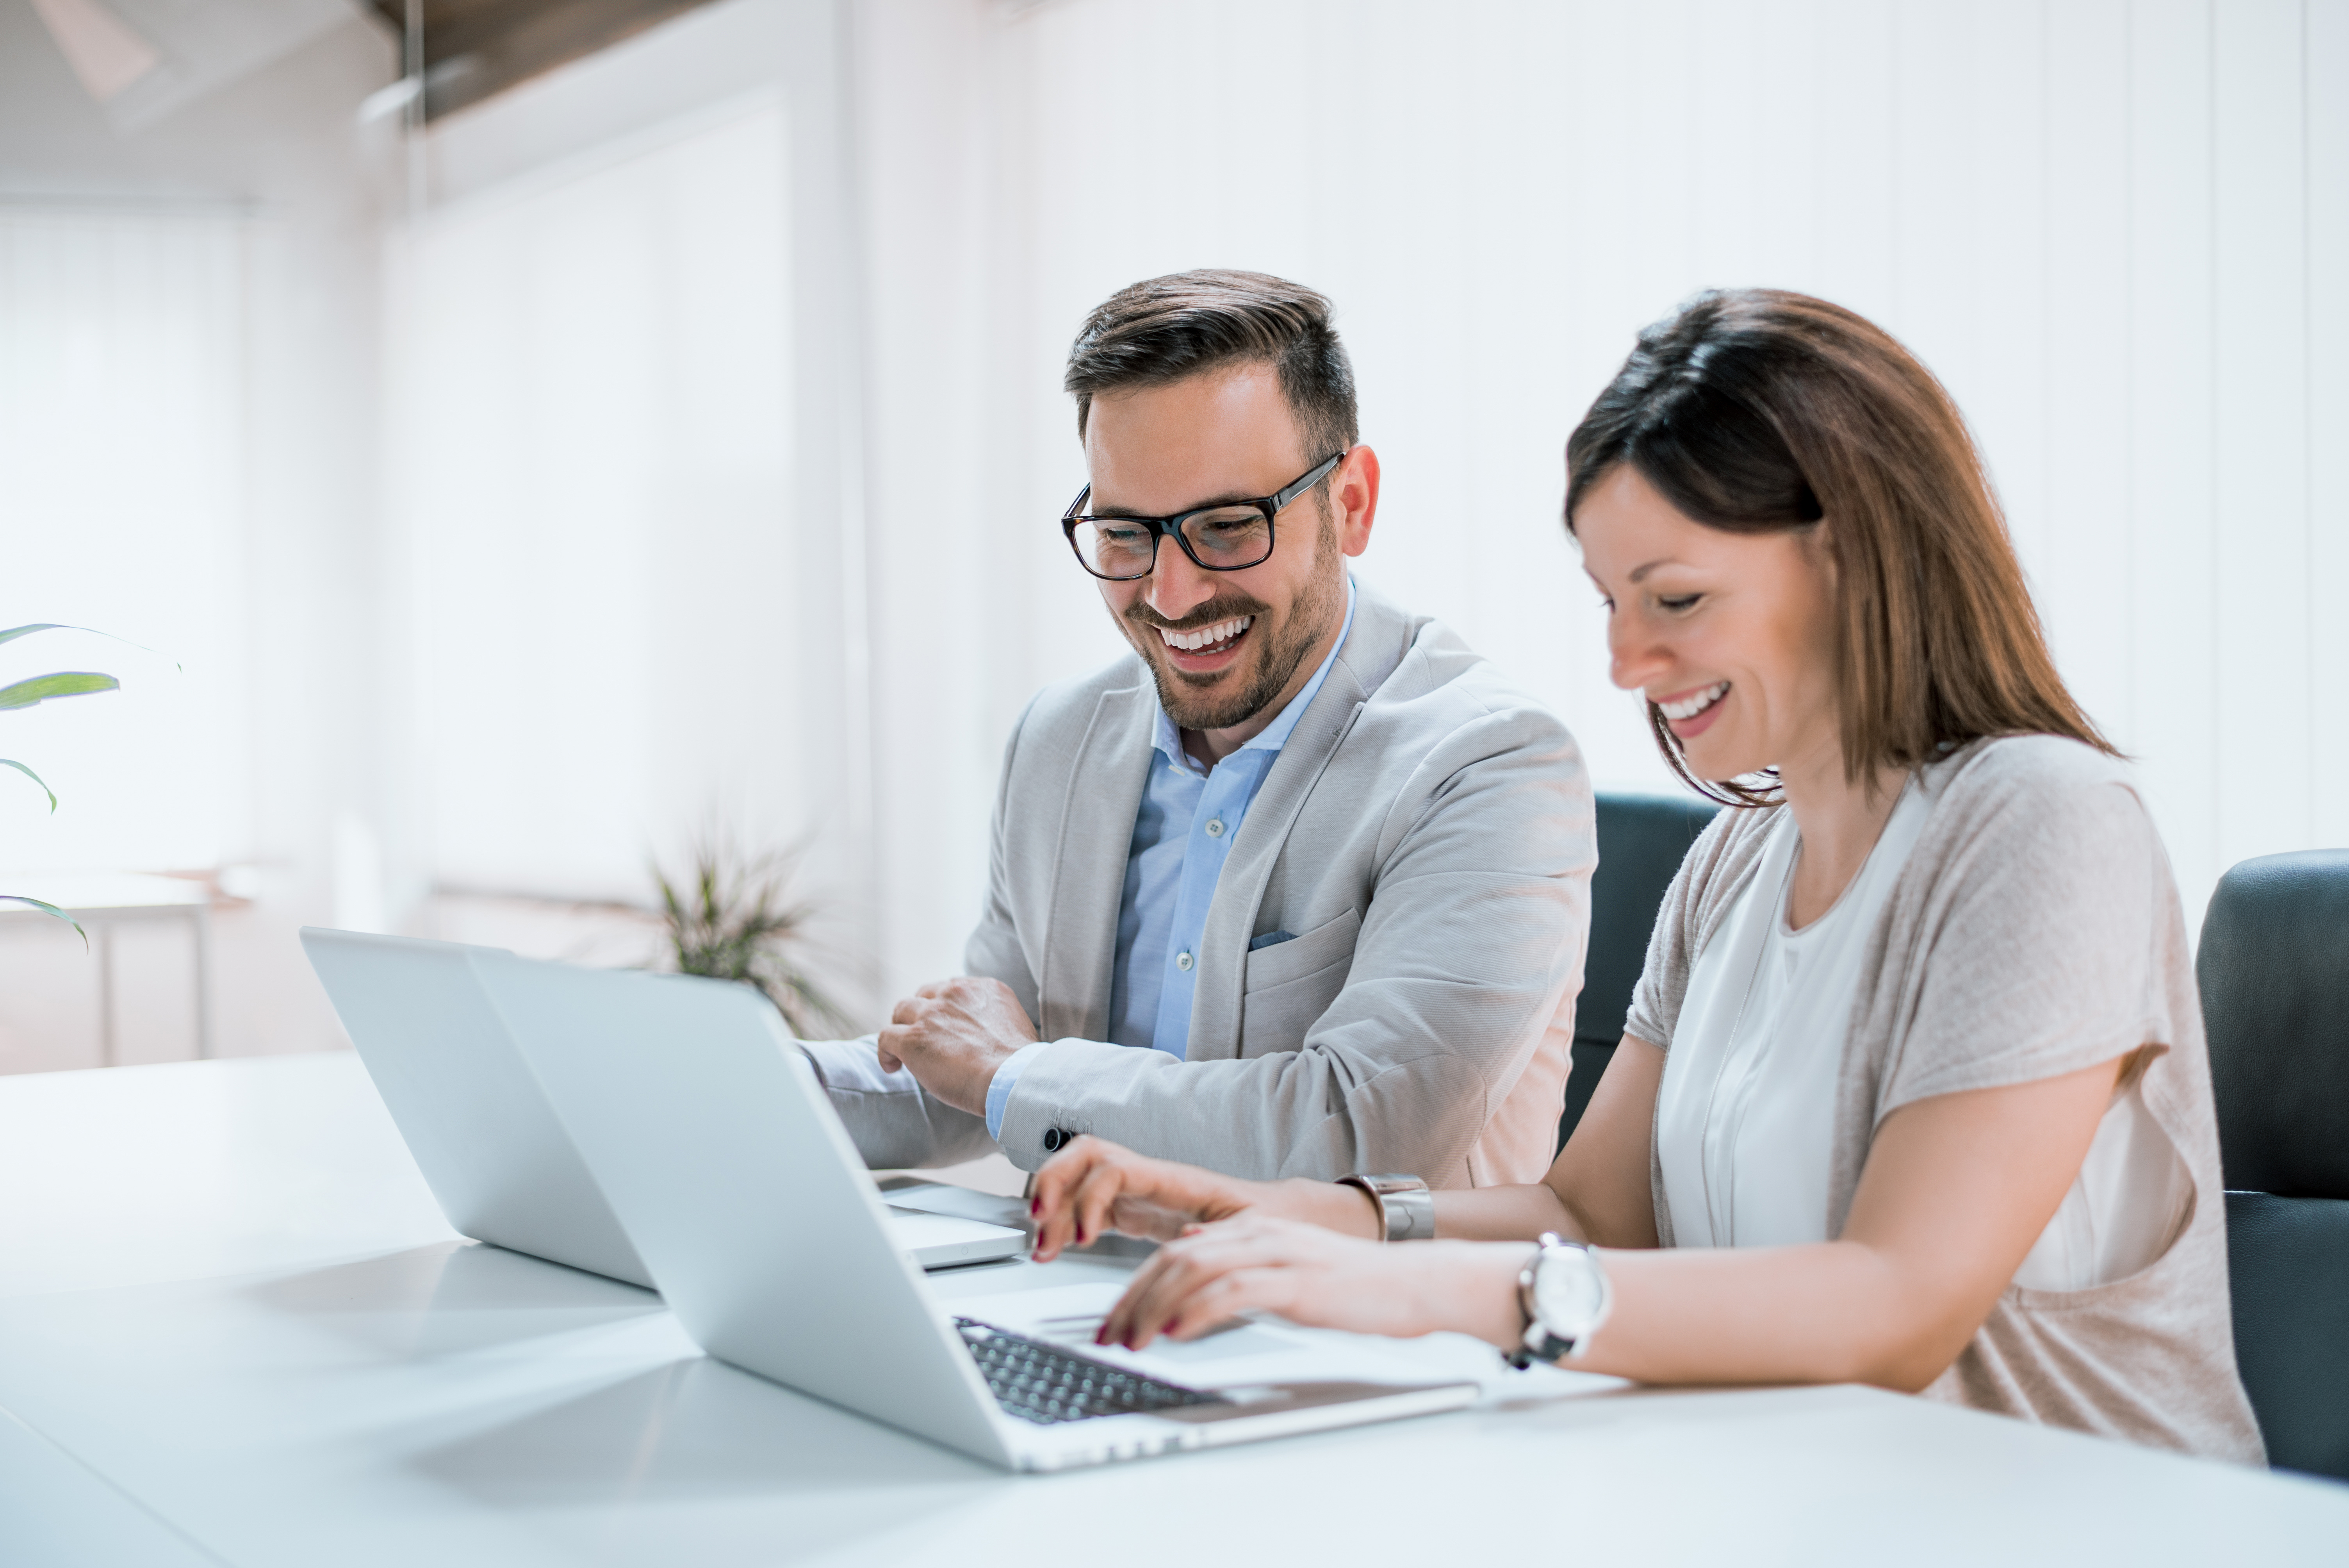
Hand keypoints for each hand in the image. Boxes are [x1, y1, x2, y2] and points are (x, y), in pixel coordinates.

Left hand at [875, 977, 1037, 1116]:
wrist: (1012, 1078)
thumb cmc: (1018, 1065)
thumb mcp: (1014, 1026)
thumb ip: (994, 1021)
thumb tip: (984, 1038)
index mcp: (983, 988)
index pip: (952, 989)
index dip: (943, 1008)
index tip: (944, 1027)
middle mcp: (955, 993)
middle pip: (924, 994)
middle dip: (920, 1013)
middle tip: (922, 1035)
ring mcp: (931, 1014)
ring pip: (901, 1010)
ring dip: (901, 1028)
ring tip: (903, 1051)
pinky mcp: (913, 1038)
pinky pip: (886, 1037)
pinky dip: (886, 1052)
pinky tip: (892, 1067)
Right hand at [1027, 1137, 1265, 1261]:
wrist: (1271, 1217)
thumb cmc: (1263, 1219)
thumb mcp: (1249, 1230)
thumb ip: (1221, 1236)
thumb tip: (1190, 1239)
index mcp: (1173, 1179)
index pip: (1114, 1168)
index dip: (1090, 1197)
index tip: (1084, 1238)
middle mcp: (1147, 1177)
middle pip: (1083, 1155)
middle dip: (1052, 1182)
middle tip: (1038, 1222)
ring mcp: (1135, 1192)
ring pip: (1077, 1179)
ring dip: (1052, 1206)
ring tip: (1042, 1246)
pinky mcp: (1130, 1210)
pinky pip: (1085, 1207)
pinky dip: (1064, 1224)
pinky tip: (1056, 1248)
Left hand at [1097, 1214, 1528, 1350]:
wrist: (1410, 1283)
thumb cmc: (1352, 1285)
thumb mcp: (1285, 1265)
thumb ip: (1238, 1259)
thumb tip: (1190, 1251)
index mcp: (1251, 1231)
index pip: (1174, 1252)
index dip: (1135, 1286)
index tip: (1113, 1320)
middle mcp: (1257, 1235)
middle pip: (1173, 1260)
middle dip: (1133, 1300)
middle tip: (1109, 1336)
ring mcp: (1276, 1255)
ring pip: (1194, 1272)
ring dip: (1155, 1308)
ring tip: (1133, 1340)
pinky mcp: (1295, 1282)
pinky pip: (1233, 1292)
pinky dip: (1198, 1312)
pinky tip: (1177, 1333)